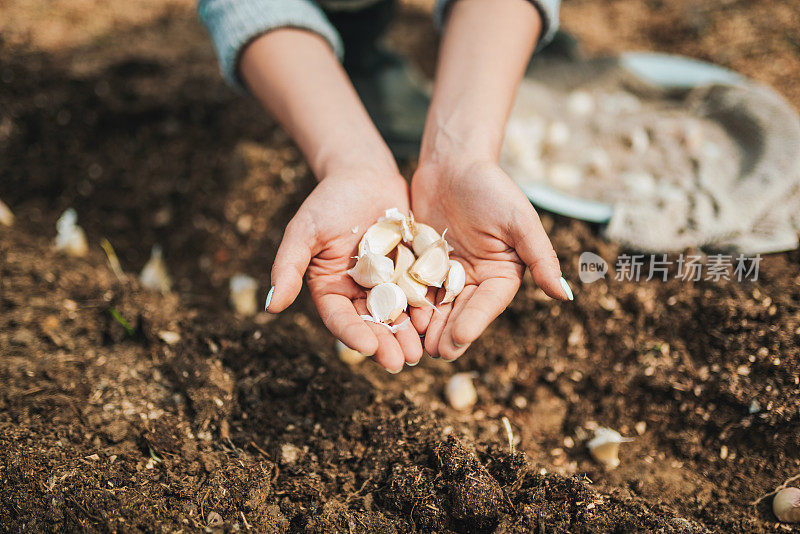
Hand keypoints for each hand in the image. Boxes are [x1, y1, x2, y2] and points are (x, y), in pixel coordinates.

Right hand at [266, 171, 422, 372]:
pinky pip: (420, 293)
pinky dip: (427, 309)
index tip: (368, 348)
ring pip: (399, 316)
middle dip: (386, 344)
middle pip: (372, 325)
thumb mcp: (304, 231)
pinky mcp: (412, 272)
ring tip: (420, 351)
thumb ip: (289, 267)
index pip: (340, 319)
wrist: (364, 175)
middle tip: (401, 362)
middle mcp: (359, 293)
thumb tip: (271, 306)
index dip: (353, 334)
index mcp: (331, 290)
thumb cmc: (328, 200)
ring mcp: (388, 284)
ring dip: (408, 335)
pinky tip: (437, 320)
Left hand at [409, 159, 571, 360]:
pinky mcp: (419, 266)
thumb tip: (565, 295)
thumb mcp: (519, 220)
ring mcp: (444, 275)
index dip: (473, 322)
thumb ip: (541, 257)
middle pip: (460, 312)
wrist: (452, 163)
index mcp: (501, 275)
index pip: (487, 304)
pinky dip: (405, 303)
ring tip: (413, 342)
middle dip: (447, 332)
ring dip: (426, 325)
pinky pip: (412, 287)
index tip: (458, 339)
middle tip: (433, 352)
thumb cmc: (491, 187)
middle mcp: (474, 280)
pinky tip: (393, 315)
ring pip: (435, 306)